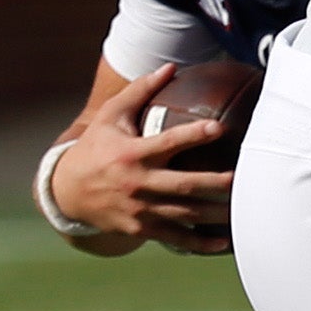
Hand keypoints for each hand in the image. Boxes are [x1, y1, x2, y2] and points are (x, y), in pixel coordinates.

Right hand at [48, 63, 235, 252]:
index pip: (166, 143)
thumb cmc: (96, 148)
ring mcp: (138, 209)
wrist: (66, 193)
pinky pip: (175, 238)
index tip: (218, 128)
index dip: (192, 135)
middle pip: (184, 185)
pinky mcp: (139, 229)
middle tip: (244, 178)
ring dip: (216, 214)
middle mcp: (136, 183)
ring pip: (185, 214)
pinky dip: (199, 243)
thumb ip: (139, 91)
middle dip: (216, 183)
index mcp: (131, 154)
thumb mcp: (111, 117)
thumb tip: (170, 67)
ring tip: (244, 210)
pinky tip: (223, 242)